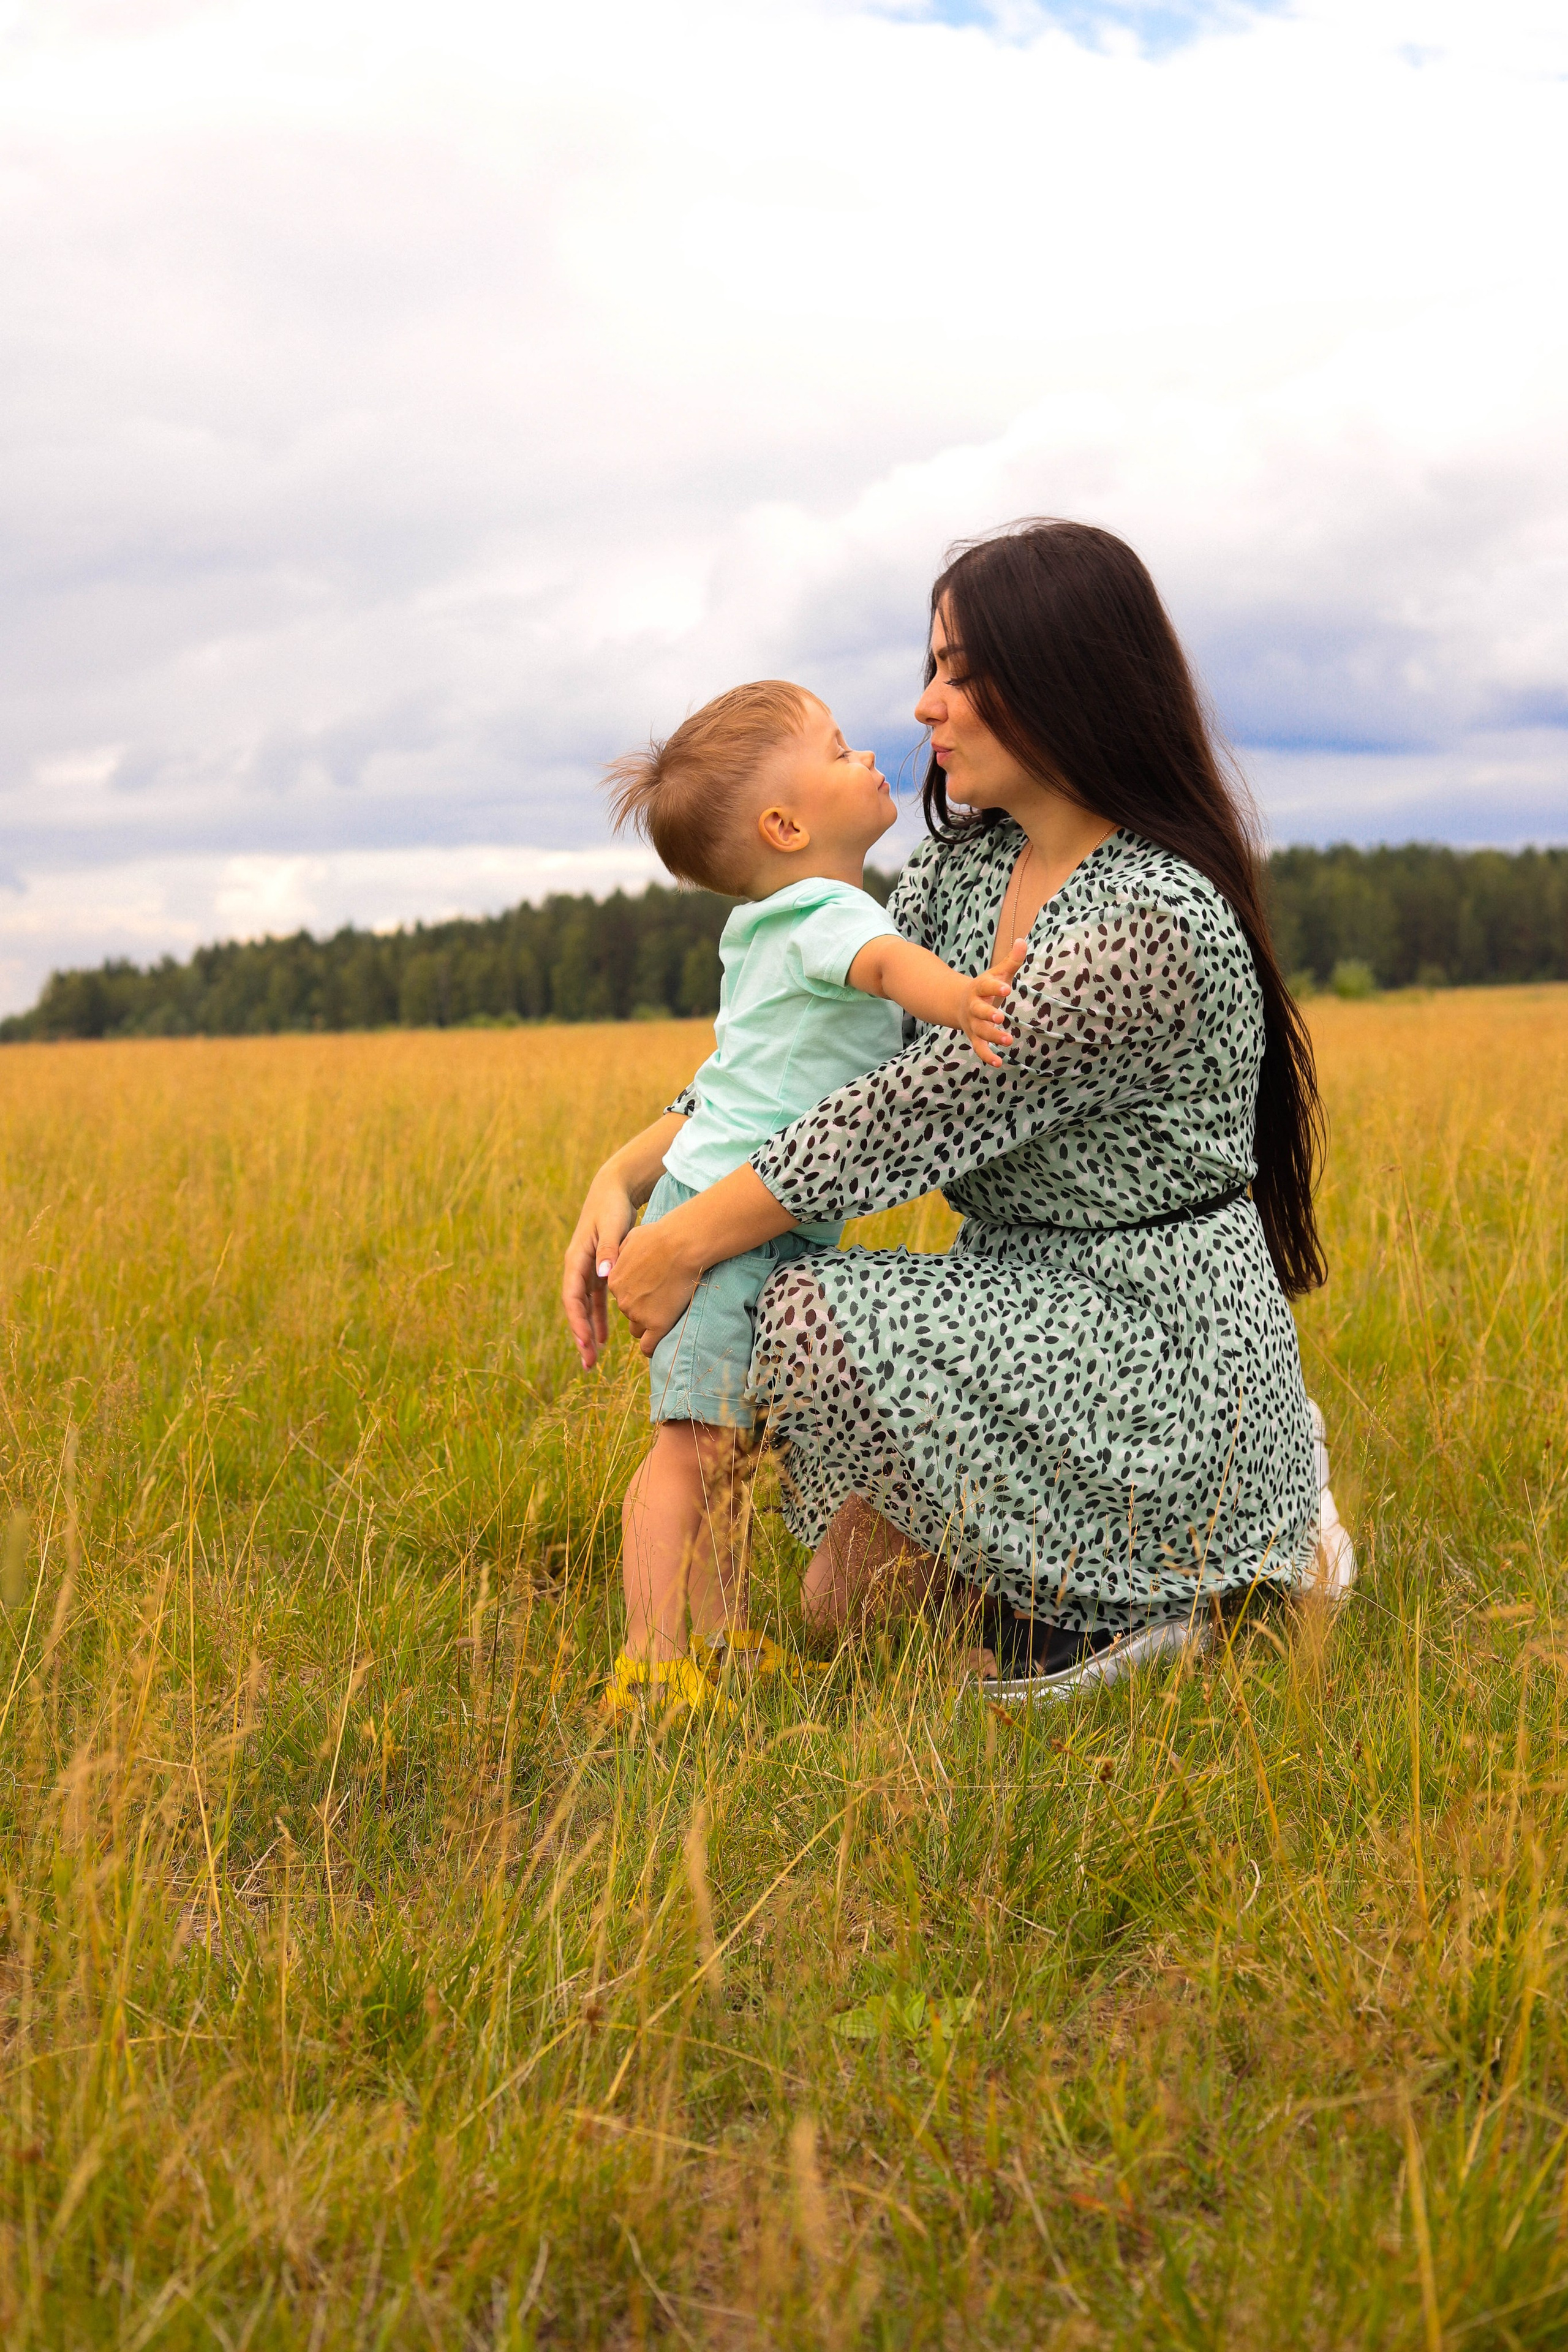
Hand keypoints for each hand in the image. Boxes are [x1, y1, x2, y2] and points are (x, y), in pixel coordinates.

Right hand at [561, 1169, 636, 1369]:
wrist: (614, 1190)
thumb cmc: (613, 1206)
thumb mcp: (612, 1225)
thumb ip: (609, 1249)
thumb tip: (603, 1274)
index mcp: (576, 1259)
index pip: (572, 1297)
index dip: (577, 1322)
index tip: (586, 1343)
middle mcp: (577, 1268)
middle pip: (575, 1309)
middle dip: (580, 1336)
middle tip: (588, 1363)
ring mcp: (587, 1270)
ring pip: (584, 1308)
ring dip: (587, 1332)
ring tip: (592, 1360)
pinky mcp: (598, 1270)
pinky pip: (595, 1301)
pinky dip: (598, 1319)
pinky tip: (603, 1339)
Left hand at [607, 1216, 702, 1357]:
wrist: (681, 1244)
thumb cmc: (661, 1236)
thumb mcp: (631, 1239)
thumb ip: (621, 1253)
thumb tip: (616, 1261)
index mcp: (614, 1280)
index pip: (622, 1295)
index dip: (637, 1292)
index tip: (652, 1287)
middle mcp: (622, 1300)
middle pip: (629, 1312)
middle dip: (642, 1308)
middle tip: (663, 1296)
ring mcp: (638, 1313)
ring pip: (638, 1328)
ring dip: (649, 1324)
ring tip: (667, 1312)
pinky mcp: (656, 1324)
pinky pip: (648, 1346)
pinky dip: (652, 1347)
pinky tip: (660, 1341)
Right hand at [959, 939, 1028, 1066]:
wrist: (958, 1002)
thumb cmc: (984, 987)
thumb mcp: (996, 973)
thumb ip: (1011, 960)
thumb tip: (1024, 941)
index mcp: (978, 989)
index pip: (986, 987)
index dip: (995, 988)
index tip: (1007, 988)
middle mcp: (973, 1007)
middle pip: (979, 1011)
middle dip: (988, 1015)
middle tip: (1000, 1017)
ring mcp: (972, 1023)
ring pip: (980, 1031)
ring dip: (992, 1036)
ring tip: (1008, 1041)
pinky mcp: (974, 1036)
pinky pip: (979, 1048)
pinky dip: (987, 1056)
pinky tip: (999, 1063)